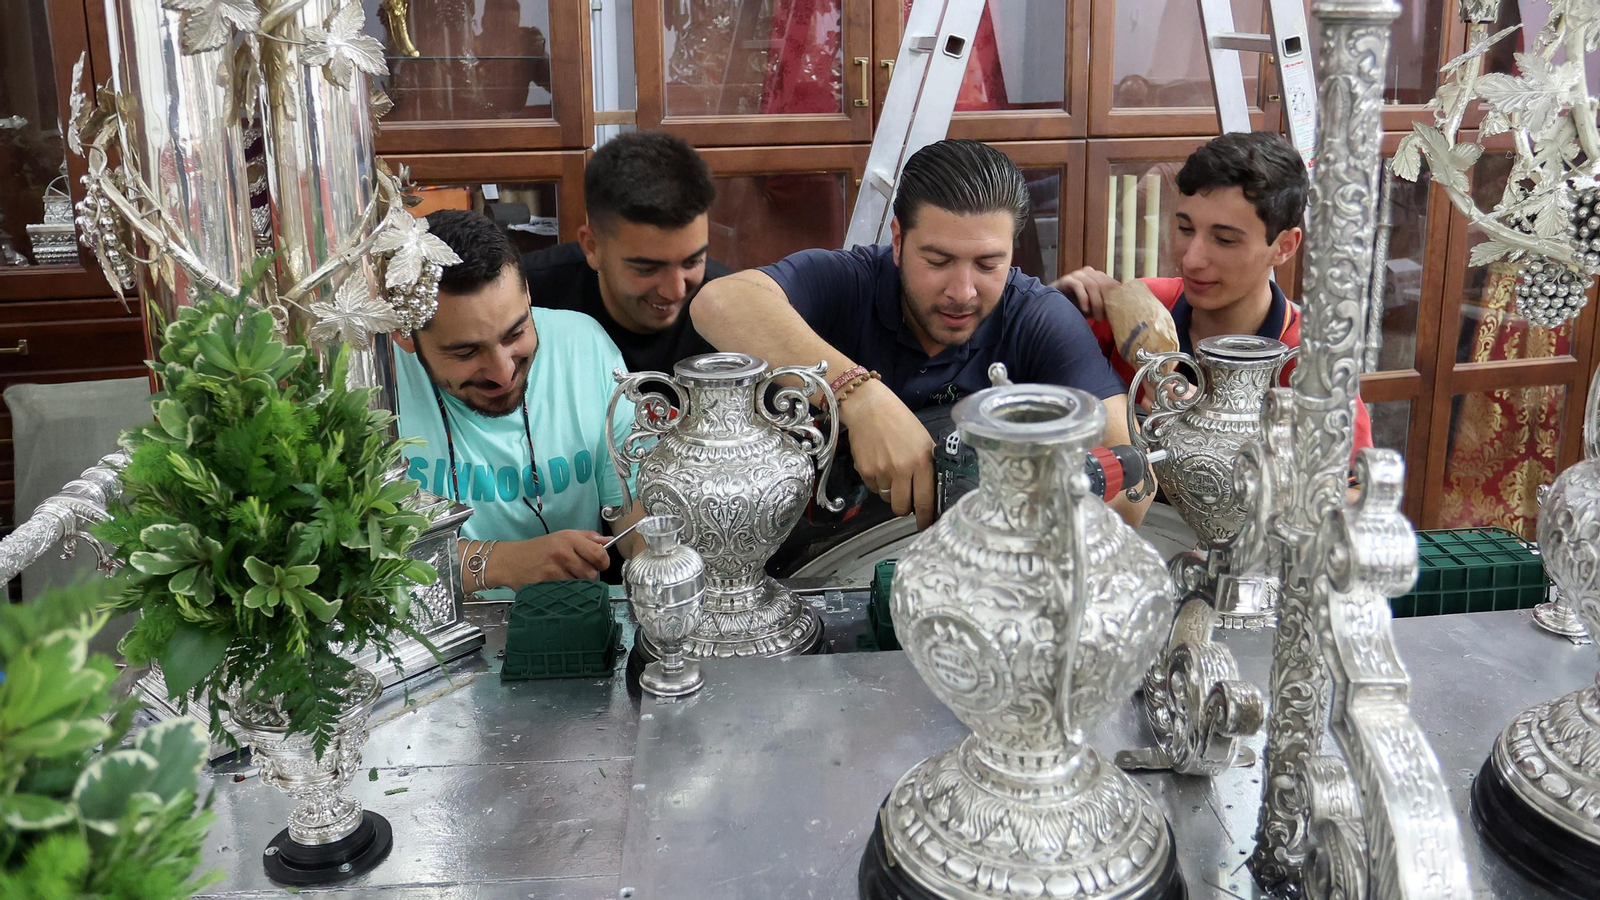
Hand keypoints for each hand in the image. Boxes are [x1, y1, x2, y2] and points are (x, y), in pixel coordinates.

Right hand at [492, 530, 611, 584]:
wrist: (510, 560)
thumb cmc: (540, 548)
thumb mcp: (563, 536)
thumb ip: (588, 537)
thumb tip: (609, 540)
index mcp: (570, 539)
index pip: (599, 554)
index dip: (603, 562)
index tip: (599, 565)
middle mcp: (563, 553)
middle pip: (591, 573)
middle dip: (588, 575)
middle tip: (577, 572)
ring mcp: (554, 570)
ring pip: (580, 585)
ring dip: (577, 584)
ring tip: (565, 577)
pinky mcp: (547, 584)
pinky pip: (567, 592)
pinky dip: (566, 591)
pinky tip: (558, 584)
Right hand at [839, 380, 935, 529]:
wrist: (869, 408)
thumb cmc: (899, 420)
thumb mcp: (923, 441)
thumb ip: (927, 465)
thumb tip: (928, 489)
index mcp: (921, 462)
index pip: (925, 500)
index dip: (925, 517)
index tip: (925, 524)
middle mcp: (902, 470)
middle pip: (902, 507)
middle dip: (905, 507)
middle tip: (906, 499)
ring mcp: (881, 472)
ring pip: (886, 498)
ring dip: (890, 492)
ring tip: (891, 474)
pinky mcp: (865, 471)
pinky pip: (873, 488)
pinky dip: (877, 483)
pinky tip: (879, 465)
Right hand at [1052, 266, 1121, 319]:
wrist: (1052, 305)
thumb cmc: (1076, 307)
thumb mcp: (1094, 306)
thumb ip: (1105, 304)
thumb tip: (1121, 311)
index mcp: (1098, 276)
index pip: (1112, 283)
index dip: (1115, 297)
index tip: (1117, 312)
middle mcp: (1089, 272)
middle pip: (1104, 284)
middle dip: (1105, 303)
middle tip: (1104, 318)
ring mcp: (1077, 274)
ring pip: (1092, 286)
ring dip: (1096, 303)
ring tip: (1095, 317)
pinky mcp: (1066, 279)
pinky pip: (1078, 286)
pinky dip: (1083, 299)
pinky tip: (1084, 310)